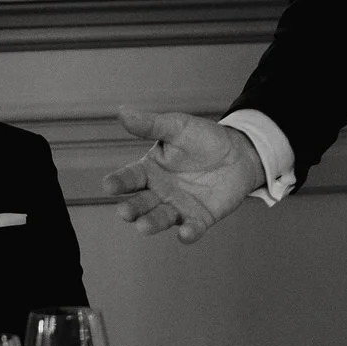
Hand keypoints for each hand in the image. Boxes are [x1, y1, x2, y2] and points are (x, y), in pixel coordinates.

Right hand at [101, 107, 266, 242]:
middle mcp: (159, 192)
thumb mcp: (176, 127)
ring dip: (152, 223)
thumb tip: (122, 112)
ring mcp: (178, 207)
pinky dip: (188, 233)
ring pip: (161, 218)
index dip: (118, 182)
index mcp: (149, 170)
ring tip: (143, 226)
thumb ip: (151, 125)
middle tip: (124, 212)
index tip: (108, 185)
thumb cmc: (202, 138)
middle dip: (131, 209)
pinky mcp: (199, 219)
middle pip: (140, 203)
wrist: (238, 153)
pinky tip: (185, 233)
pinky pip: (192, 229)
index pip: (129, 177)